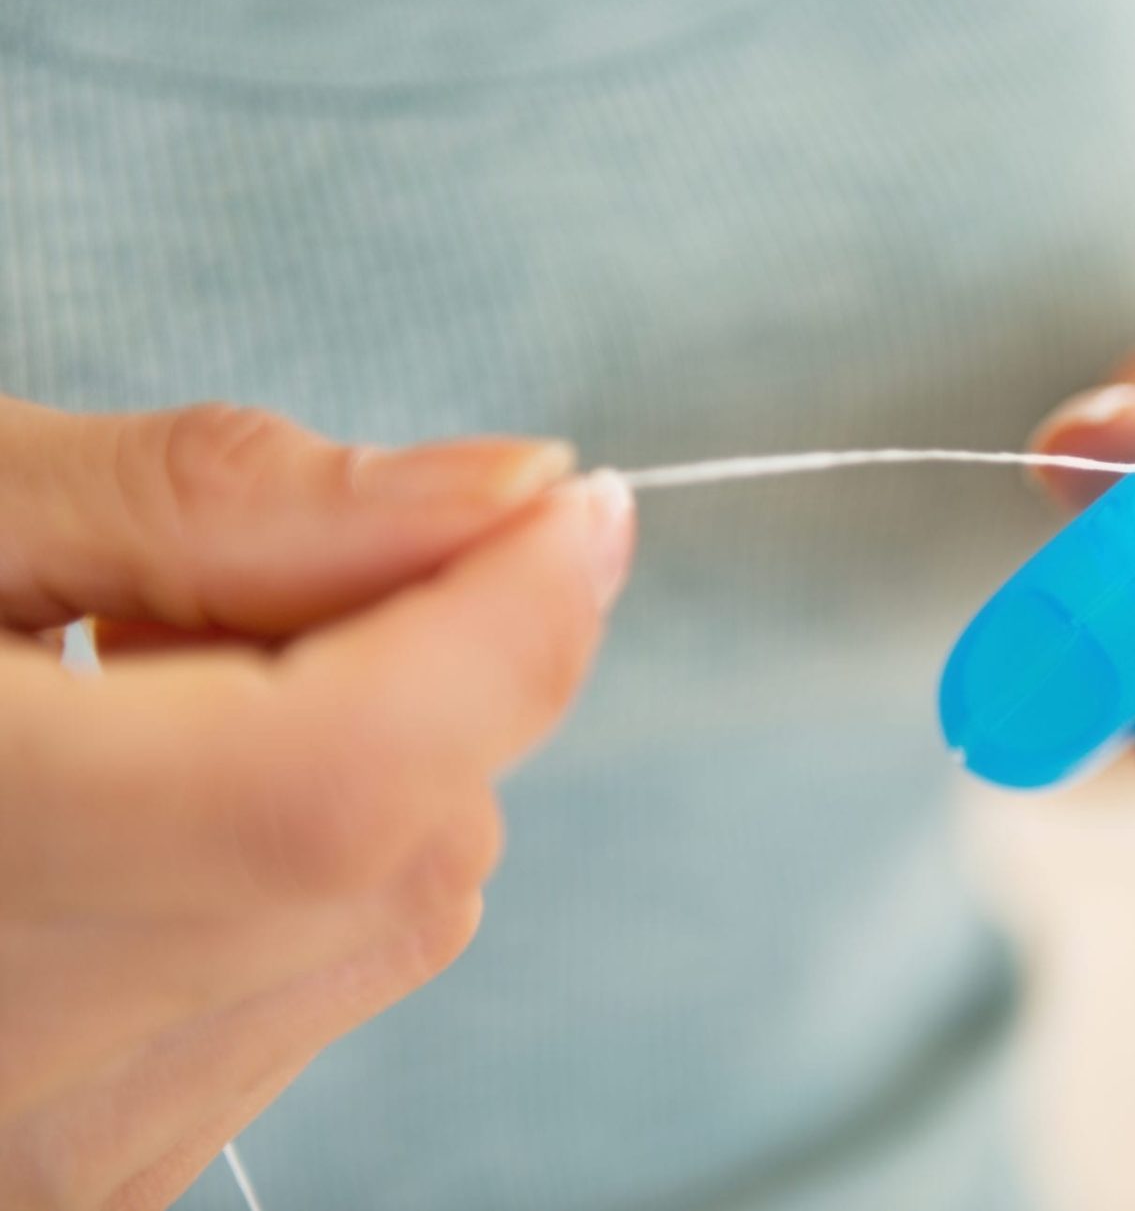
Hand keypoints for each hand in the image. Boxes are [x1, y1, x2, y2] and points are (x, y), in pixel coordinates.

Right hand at [0, 400, 633, 1208]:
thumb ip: (213, 501)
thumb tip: (513, 494)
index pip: (341, 775)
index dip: (504, 619)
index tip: (577, 497)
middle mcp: (24, 1080)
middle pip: (398, 837)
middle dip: (411, 657)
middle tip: (225, 571)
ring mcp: (74, 1152)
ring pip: (390, 907)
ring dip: (359, 749)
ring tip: (136, 681)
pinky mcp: (106, 1167)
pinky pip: (315, 978)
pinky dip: (306, 849)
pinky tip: (152, 794)